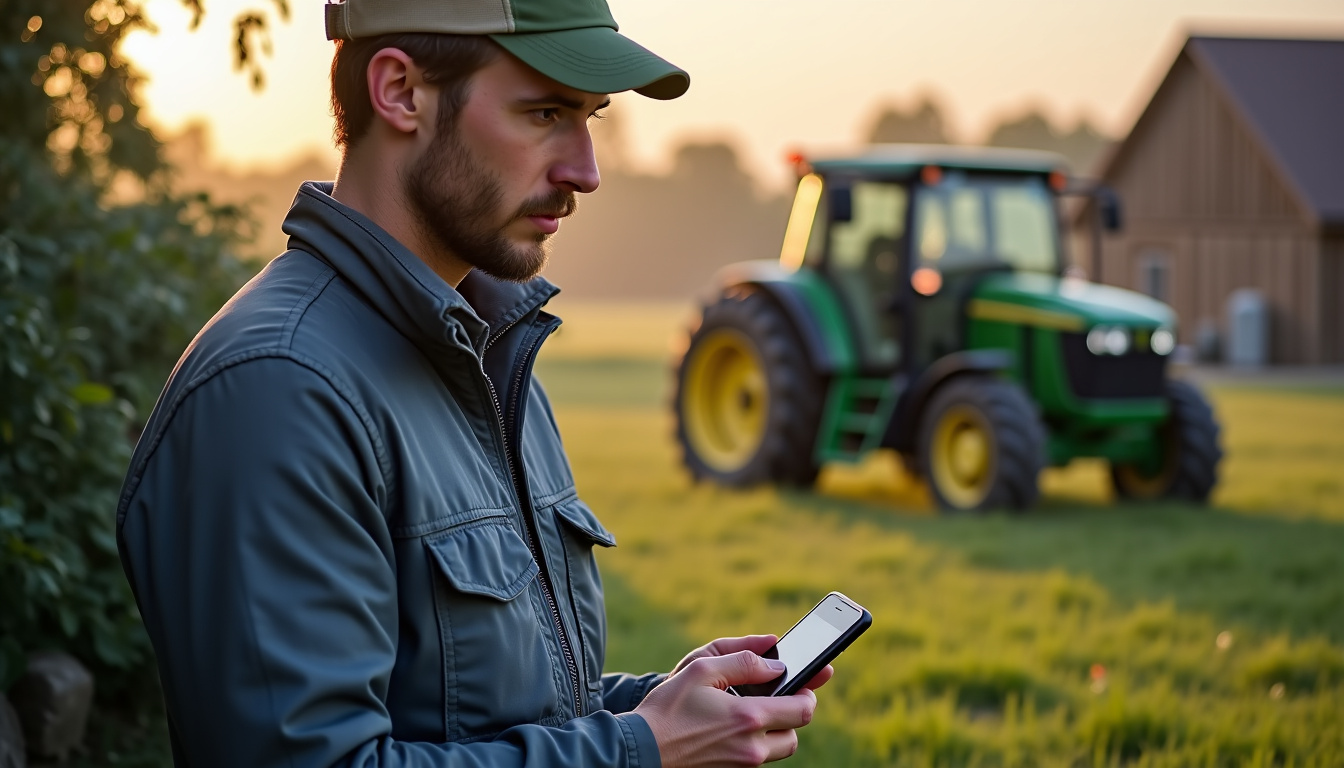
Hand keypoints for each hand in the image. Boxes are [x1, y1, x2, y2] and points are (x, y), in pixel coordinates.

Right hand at [635, 637, 829, 766]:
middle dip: (794, 713)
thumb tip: (776, 666)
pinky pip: (758, 759)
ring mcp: (741, 766)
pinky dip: (757, 743)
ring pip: (780, 750)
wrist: (641, 750)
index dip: (809, 693)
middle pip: (795, 734)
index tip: (805, 683)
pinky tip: (736, 727)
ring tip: (756, 711)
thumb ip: (744, 662)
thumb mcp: (701, 670)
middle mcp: (751, 748)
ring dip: (777, 731)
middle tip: (782, 696)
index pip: (802, 710)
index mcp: (748, 718)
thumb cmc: (668, 707)